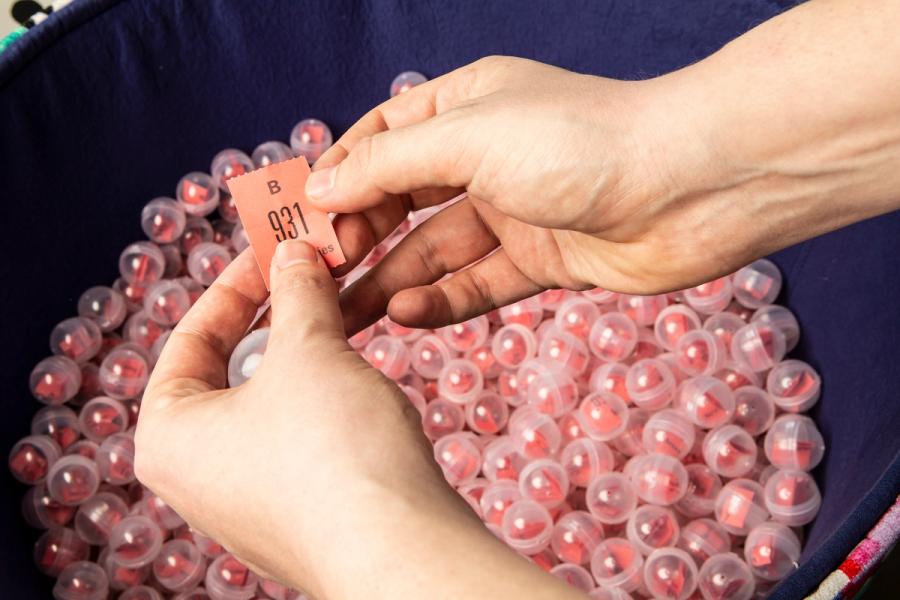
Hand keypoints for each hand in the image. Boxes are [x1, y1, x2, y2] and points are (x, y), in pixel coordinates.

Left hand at [134, 242, 583, 599]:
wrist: (401, 550)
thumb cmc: (331, 453)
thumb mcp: (308, 350)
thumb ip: (297, 292)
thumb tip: (294, 254)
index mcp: (169, 437)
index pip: (192, 337)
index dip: (236, 282)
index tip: (275, 247)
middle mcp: (199, 478)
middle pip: (232, 371)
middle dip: (279, 318)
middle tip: (315, 273)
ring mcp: (251, 504)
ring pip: (273, 405)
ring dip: (309, 355)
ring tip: (346, 319)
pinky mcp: (301, 516)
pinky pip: (303, 440)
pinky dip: (327, 400)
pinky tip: (361, 381)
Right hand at [308, 55, 728, 332]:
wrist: (692, 187)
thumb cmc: (582, 141)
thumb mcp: (468, 139)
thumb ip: (389, 166)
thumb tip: (321, 186)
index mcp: (465, 106)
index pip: (381, 140)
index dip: (338, 177)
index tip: (300, 219)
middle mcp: (486, 156)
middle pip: (402, 199)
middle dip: (359, 236)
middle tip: (317, 277)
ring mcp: (514, 210)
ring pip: (434, 250)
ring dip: (389, 281)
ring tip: (342, 317)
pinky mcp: (542, 260)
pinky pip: (477, 283)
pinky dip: (440, 301)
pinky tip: (403, 316)